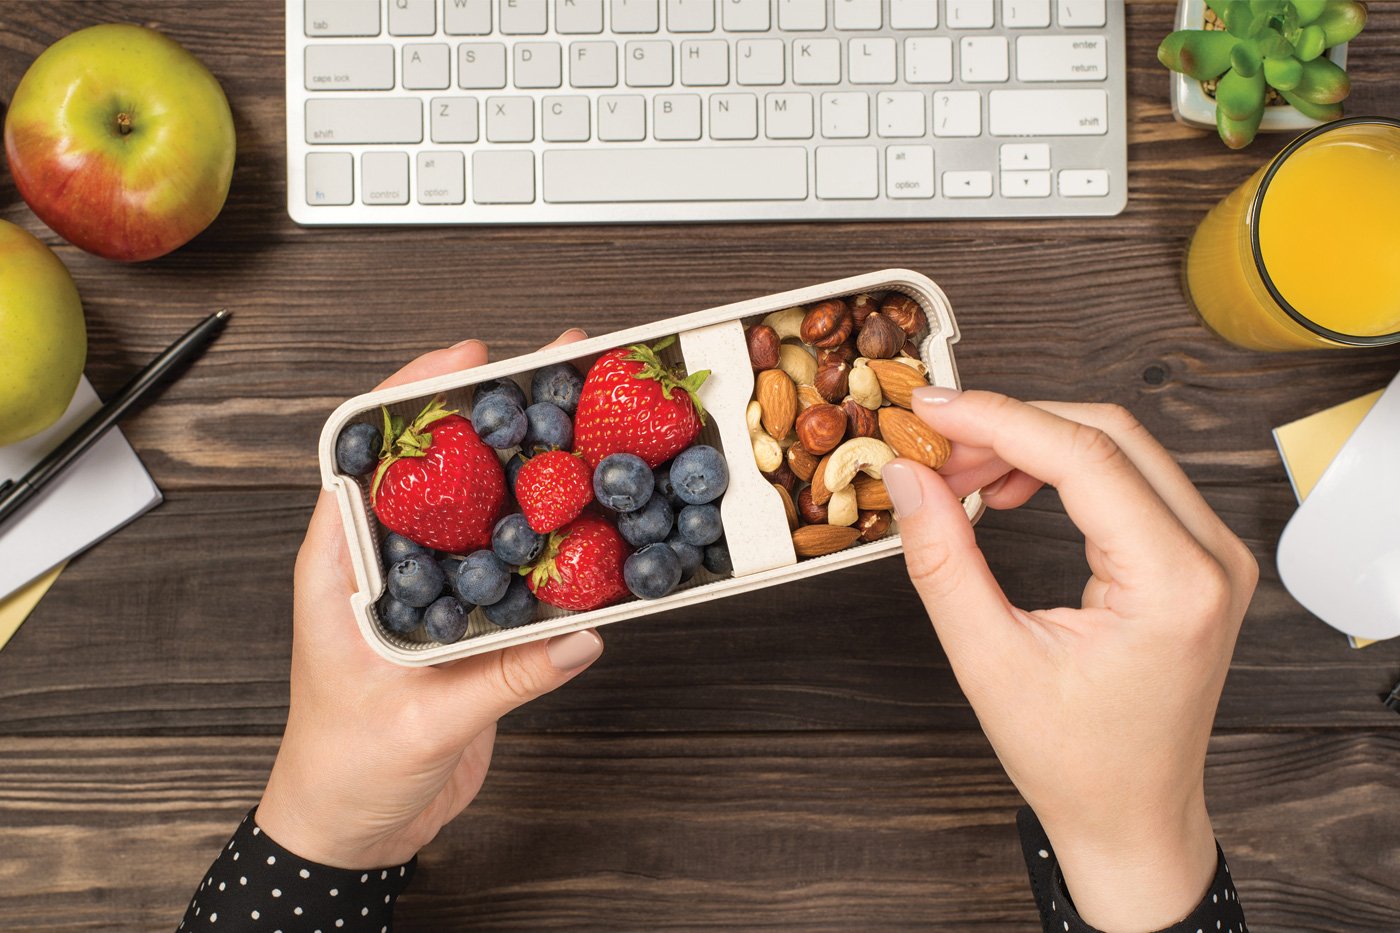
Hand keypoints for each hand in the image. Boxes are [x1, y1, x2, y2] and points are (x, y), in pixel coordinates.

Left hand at [257, 331, 602, 869]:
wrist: (354, 828)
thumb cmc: (344, 770)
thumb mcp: (420, 723)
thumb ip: (501, 679)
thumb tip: (578, 634)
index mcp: (342, 567)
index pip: (366, 455)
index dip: (413, 396)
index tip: (467, 359)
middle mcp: (385, 564)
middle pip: (436, 464)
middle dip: (491, 411)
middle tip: (552, 368)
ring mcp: (428, 589)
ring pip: (479, 504)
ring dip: (526, 463)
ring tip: (581, 421)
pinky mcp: (465, 619)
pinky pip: (511, 560)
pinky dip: (549, 533)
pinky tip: (589, 515)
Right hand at [881, 389, 1256, 932]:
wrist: (1132, 815)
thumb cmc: (1075, 760)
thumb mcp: (989, 661)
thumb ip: (942, 561)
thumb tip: (908, 478)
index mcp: (1174, 584)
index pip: (1084, 456)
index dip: (998, 419)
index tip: (930, 408)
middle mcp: (1210, 557)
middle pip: (1107, 433)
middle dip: (1011, 426)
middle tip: (934, 447)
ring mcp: (1211, 554)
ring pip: (1118, 447)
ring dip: (1033, 445)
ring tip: (962, 476)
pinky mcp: (1195, 558)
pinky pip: (1129, 479)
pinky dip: (1061, 470)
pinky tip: (1010, 491)